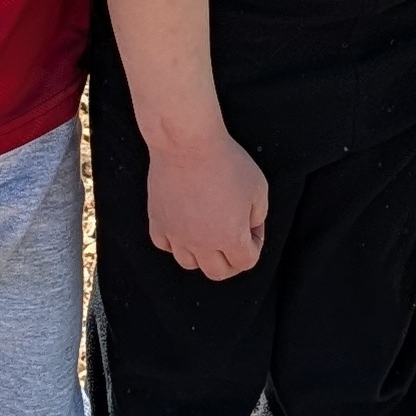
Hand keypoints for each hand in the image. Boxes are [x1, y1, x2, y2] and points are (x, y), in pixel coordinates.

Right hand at [146, 135, 268, 280]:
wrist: (188, 143)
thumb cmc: (225, 161)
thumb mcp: (258, 187)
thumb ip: (257, 215)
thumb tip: (249, 227)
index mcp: (230, 237)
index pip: (246, 262)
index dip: (255, 245)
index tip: (253, 227)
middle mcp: (202, 243)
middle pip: (217, 272)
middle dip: (230, 260)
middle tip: (234, 240)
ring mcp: (176, 234)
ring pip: (189, 263)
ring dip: (202, 255)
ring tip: (208, 233)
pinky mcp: (158, 221)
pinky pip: (164, 245)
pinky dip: (175, 242)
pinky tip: (184, 226)